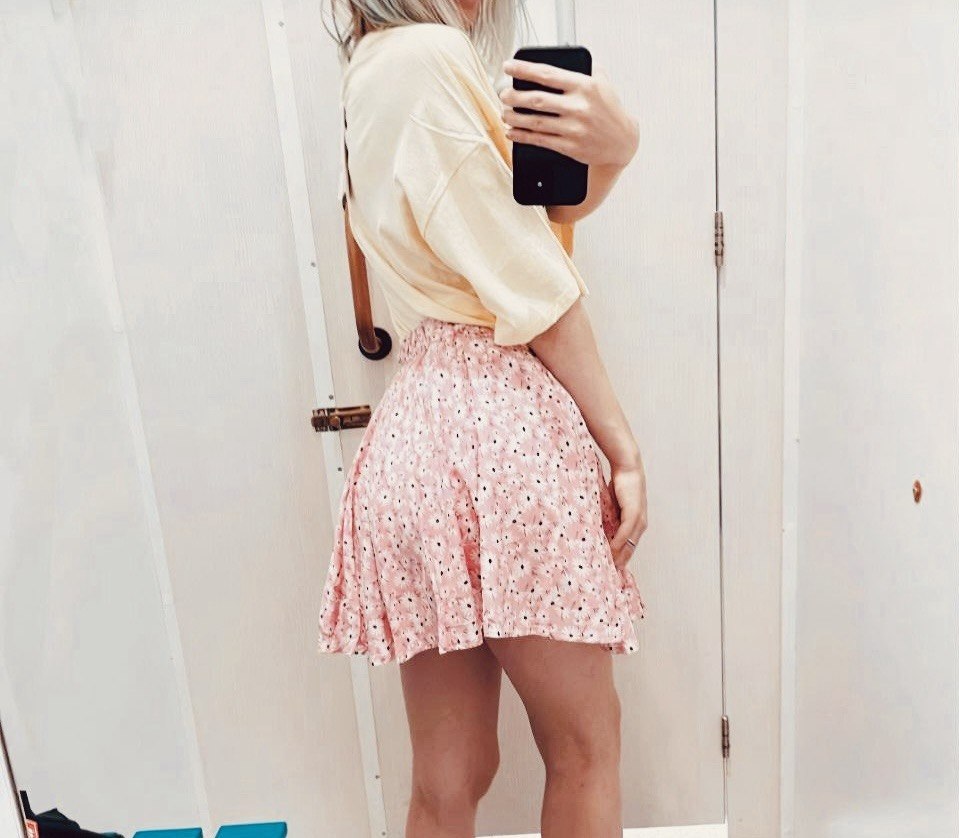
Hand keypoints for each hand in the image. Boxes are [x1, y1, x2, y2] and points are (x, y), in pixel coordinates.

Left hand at [499, 58, 639, 168]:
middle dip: (514, 96)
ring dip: (514, 117)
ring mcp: (573, 128)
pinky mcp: (570, 147)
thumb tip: (564, 56)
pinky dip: (522, 136)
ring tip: (504, 112)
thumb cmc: (609, 110)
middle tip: (504, 94)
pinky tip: (512, 131)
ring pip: (534, 121)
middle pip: (536, 99)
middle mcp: (578, 106)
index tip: (508, 67)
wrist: (623, 142)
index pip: (547, 74)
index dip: (524, 69)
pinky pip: (540, 140)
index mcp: (584, 86)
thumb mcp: (603, 83)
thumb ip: (586, 68)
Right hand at [607, 456, 647, 570]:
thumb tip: (600, 527)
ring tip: (608, 566)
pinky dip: (618, 543)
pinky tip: (611, 551)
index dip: (622, 557)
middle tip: (609, 574)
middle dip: (620, 561)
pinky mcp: (633, 514)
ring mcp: (638, 520)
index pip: (629, 545)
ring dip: (618, 556)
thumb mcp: (614, 505)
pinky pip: (625, 533)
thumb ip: (611, 517)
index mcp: (637, 523)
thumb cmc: (620, 484)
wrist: (628, 468)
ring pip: (629, 544)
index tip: (612, 567)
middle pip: (631, 549)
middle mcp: (640, 524)